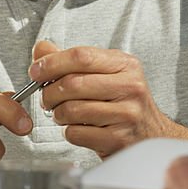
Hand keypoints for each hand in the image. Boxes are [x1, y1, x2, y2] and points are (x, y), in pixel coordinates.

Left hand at [28, 41, 187, 157]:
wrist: (151, 136)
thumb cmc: (124, 103)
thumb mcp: (105, 74)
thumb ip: (72, 61)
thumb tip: (42, 49)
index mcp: (125, 65)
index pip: (82, 56)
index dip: (52, 63)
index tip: (35, 71)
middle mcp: (130, 87)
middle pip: (73, 83)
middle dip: (50, 92)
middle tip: (47, 98)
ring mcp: (126, 114)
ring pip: (72, 110)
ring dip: (58, 114)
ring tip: (64, 114)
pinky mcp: (118, 139)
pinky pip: (76, 133)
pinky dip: (69, 132)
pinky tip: (78, 128)